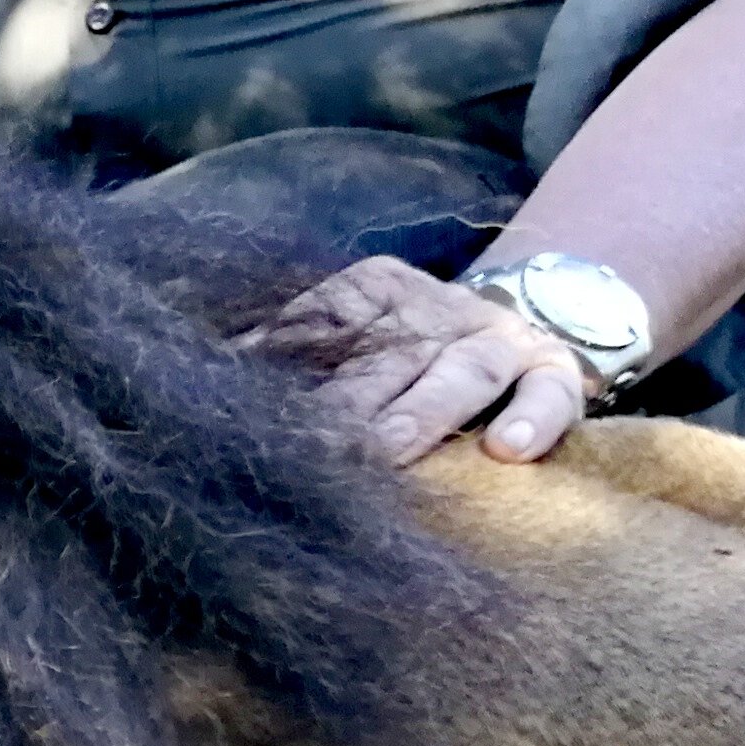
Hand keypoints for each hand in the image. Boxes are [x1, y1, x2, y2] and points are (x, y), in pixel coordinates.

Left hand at [246, 254, 595, 466]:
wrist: (517, 317)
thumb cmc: (396, 356)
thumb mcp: (337, 339)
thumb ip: (272, 353)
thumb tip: (192, 376)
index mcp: (373, 292)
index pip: (325, 323)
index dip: (287, 367)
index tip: (247, 414)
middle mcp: (436, 311)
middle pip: (386, 359)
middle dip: (346, 406)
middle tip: (308, 450)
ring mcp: (497, 340)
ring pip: (463, 372)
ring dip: (423, 413)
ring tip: (388, 449)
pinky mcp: (553, 372)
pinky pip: (549, 393)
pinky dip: (533, 419)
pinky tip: (506, 453)